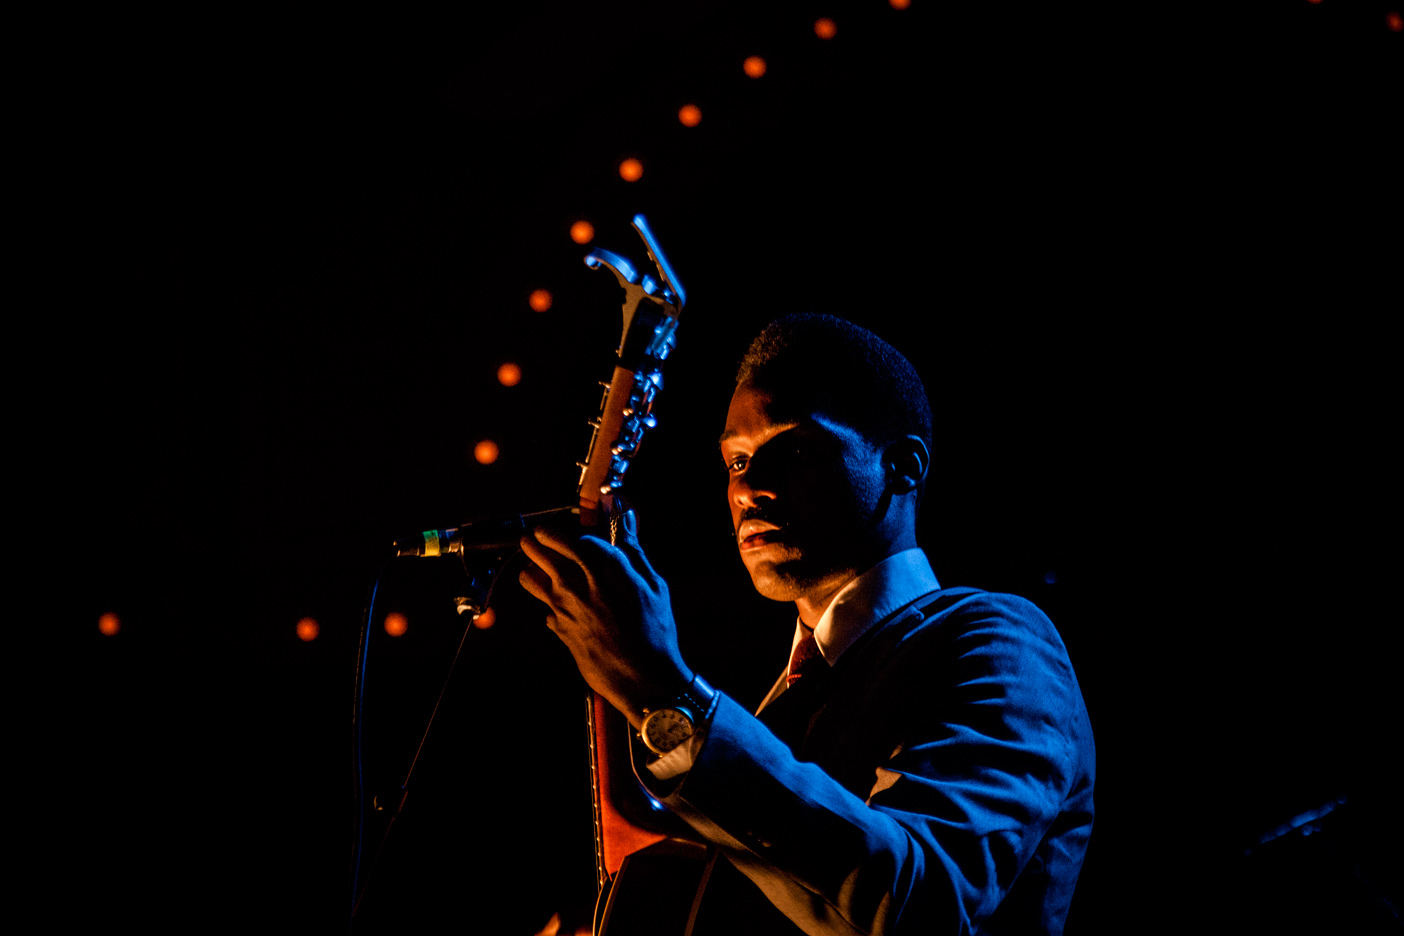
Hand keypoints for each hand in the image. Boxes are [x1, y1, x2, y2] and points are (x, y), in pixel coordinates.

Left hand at [518, 510, 692, 727]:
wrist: (642, 678)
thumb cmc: (654, 631)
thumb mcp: (653, 585)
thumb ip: (633, 549)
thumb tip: (627, 516)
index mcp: (602, 566)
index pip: (566, 534)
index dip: (563, 529)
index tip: (565, 529)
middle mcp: (576, 583)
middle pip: (538, 548)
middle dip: (536, 540)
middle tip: (538, 539)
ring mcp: (561, 607)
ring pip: (529, 576)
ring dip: (533, 568)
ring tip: (543, 568)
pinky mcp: (557, 628)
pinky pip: (543, 608)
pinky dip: (550, 605)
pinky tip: (566, 608)